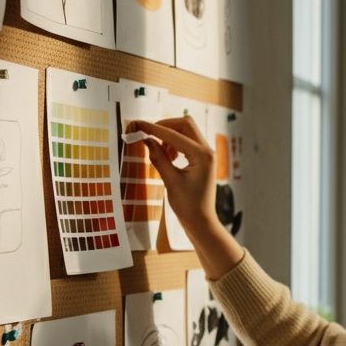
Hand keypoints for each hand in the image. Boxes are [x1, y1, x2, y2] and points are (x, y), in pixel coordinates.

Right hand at [131, 117, 217, 234]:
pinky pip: (188, 142)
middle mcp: (207, 151)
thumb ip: (158, 158)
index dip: (154, 128)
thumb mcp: (170, 181)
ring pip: (187, 131)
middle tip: (149, 136)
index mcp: (202, 156)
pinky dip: (175, 143)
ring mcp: (206, 154)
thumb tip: (146, 140)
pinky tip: (167, 157)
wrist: (201, 220)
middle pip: (185, 124)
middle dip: (165, 126)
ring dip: (170, 135)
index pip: (174, 134)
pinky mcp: (202, 159)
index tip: (138, 124)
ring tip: (160, 153)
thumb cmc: (188, 205)